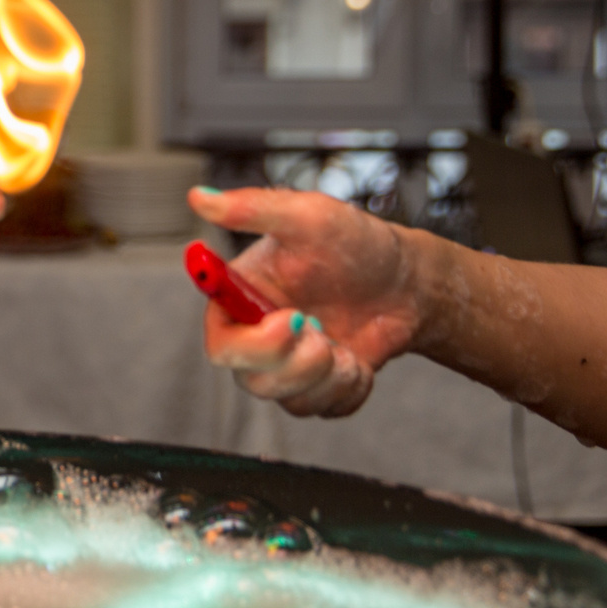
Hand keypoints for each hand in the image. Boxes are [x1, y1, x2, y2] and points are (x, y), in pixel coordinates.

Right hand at [184, 185, 423, 417]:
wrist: (407, 283)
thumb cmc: (356, 244)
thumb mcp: (308, 216)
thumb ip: (252, 208)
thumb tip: (199, 199)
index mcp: (240, 298)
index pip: (219, 342)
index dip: (251, 343)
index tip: (291, 318)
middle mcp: (255, 336)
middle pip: (249, 378)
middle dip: (296, 362)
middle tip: (324, 331)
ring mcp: (285, 366)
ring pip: (287, 399)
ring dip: (327, 374)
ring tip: (345, 342)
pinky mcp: (316, 387)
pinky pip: (322, 409)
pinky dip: (348, 387)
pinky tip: (357, 358)